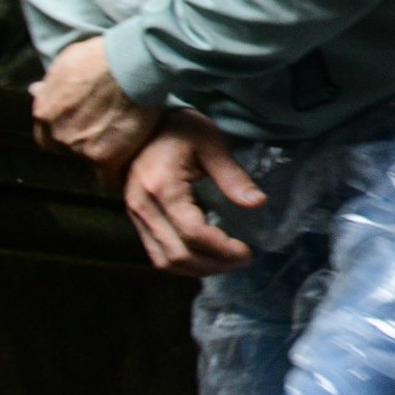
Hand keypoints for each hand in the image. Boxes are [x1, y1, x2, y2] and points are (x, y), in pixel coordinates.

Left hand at [31, 36, 160, 176]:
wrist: (132, 63)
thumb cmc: (102, 56)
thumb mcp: (67, 62)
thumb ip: (52, 84)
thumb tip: (35, 90)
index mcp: (44, 112)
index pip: (46, 137)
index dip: (64, 132)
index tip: (79, 128)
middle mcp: (58, 134)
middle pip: (67, 150)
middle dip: (82, 143)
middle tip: (104, 130)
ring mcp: (80, 149)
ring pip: (89, 162)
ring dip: (102, 153)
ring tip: (123, 138)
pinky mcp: (106, 159)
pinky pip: (108, 177)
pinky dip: (116, 172)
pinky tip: (125, 163)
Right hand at [122, 110, 267, 275]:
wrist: (141, 125)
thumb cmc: (181, 129)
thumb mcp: (212, 144)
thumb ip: (233, 177)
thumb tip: (258, 204)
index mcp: (163, 187)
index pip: (193, 233)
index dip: (222, 249)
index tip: (247, 252)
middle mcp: (144, 207)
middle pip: (179, 254)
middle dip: (214, 264)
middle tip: (242, 260)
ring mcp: (136, 216)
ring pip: (165, 261)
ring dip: (198, 269)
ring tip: (226, 263)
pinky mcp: (136, 220)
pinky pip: (156, 254)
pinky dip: (181, 263)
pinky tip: (204, 258)